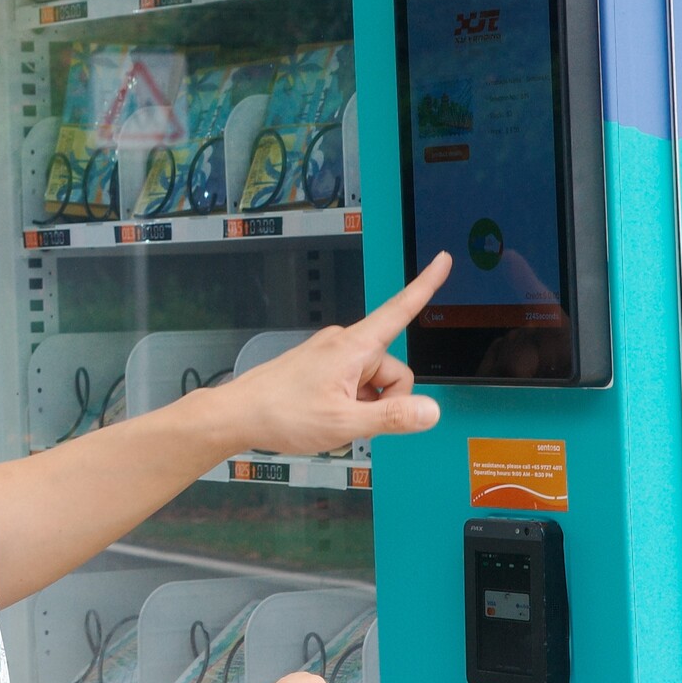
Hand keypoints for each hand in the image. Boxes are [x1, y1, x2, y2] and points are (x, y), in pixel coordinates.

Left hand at [187, 253, 450, 457]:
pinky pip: (356, 384)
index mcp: (354, 347)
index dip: (425, 285)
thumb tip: (430, 411)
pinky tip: (330, 415)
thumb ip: (393, 417)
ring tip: (336, 418)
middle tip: (356, 419)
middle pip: (393, 369)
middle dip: (388, 399)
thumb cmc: (283, 414)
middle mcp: (345, 343)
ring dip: (368, 404)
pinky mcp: (322, 366)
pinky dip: (354, 403)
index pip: (400, 310)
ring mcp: (332, 354)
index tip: (442, 260)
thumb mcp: (345, 422)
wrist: (238, 415)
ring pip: (375, 381)